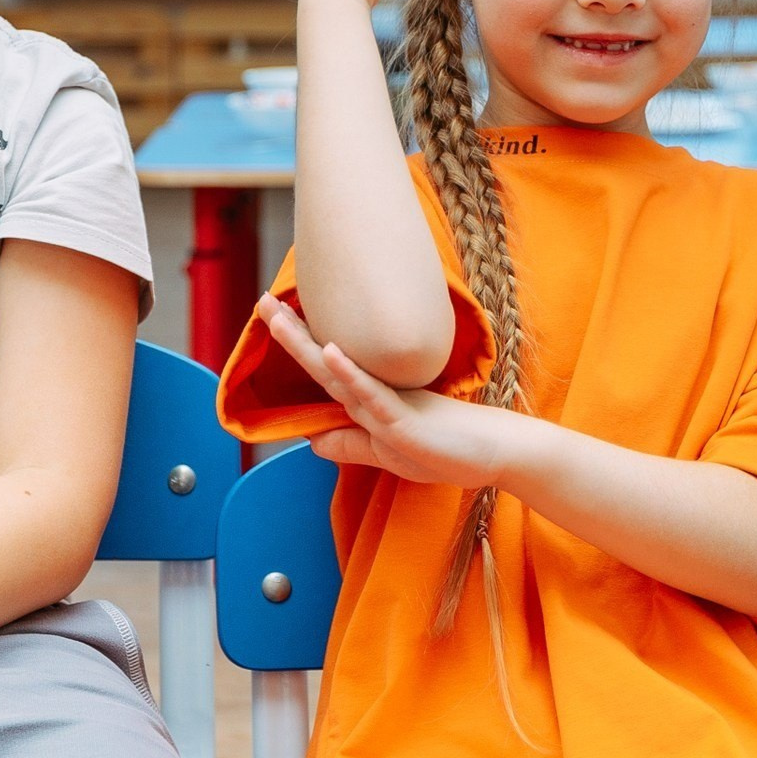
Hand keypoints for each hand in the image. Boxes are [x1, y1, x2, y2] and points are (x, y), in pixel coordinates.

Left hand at [258, 294, 525, 487]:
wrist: (495, 453)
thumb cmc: (445, 450)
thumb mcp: (385, 454)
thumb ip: (350, 446)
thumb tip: (311, 441)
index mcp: (369, 400)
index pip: (324, 372)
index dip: (298, 346)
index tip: (272, 318)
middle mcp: (374, 393)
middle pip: (322, 362)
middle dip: (290, 333)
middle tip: (261, 302)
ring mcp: (389, 403)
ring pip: (338, 372)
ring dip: (306, 344)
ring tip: (277, 316)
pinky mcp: (404, 419)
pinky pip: (372, 394)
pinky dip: (349, 372)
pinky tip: (329, 351)